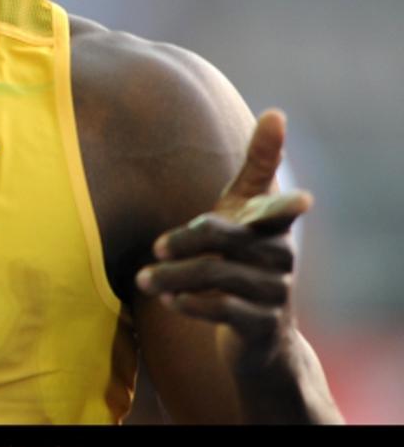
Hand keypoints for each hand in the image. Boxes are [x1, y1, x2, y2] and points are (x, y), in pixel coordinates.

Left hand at [136, 109, 311, 367]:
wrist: (261, 335)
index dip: (286, 204)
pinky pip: (224, 310)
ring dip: (176, 277)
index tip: (303, 198)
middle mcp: (281, 258)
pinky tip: (170, 301)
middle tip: (154, 246)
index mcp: (274, 227)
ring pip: (220, 275)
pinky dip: (193, 304)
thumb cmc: (246, 255)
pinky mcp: (262, 326)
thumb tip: (277, 112)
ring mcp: (274, 293)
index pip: (277, 210)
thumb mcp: (248, 210)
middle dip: (187, 241)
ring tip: (143, 280)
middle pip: (228, 240)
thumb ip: (258, 165)